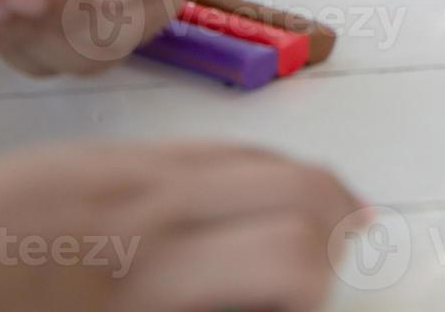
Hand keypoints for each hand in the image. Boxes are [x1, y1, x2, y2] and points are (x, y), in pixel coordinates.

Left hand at [0, 141, 364, 311]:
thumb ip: (195, 306)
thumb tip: (265, 295)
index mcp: (143, 277)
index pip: (288, 255)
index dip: (322, 286)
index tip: (315, 304)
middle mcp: (148, 209)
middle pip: (296, 188)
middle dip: (338, 225)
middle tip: (343, 260)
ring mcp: (125, 169)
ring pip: (257, 156)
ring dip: (303, 190)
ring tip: (320, 224)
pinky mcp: (101, 152)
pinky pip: (203, 148)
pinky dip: (246, 174)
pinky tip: (243, 204)